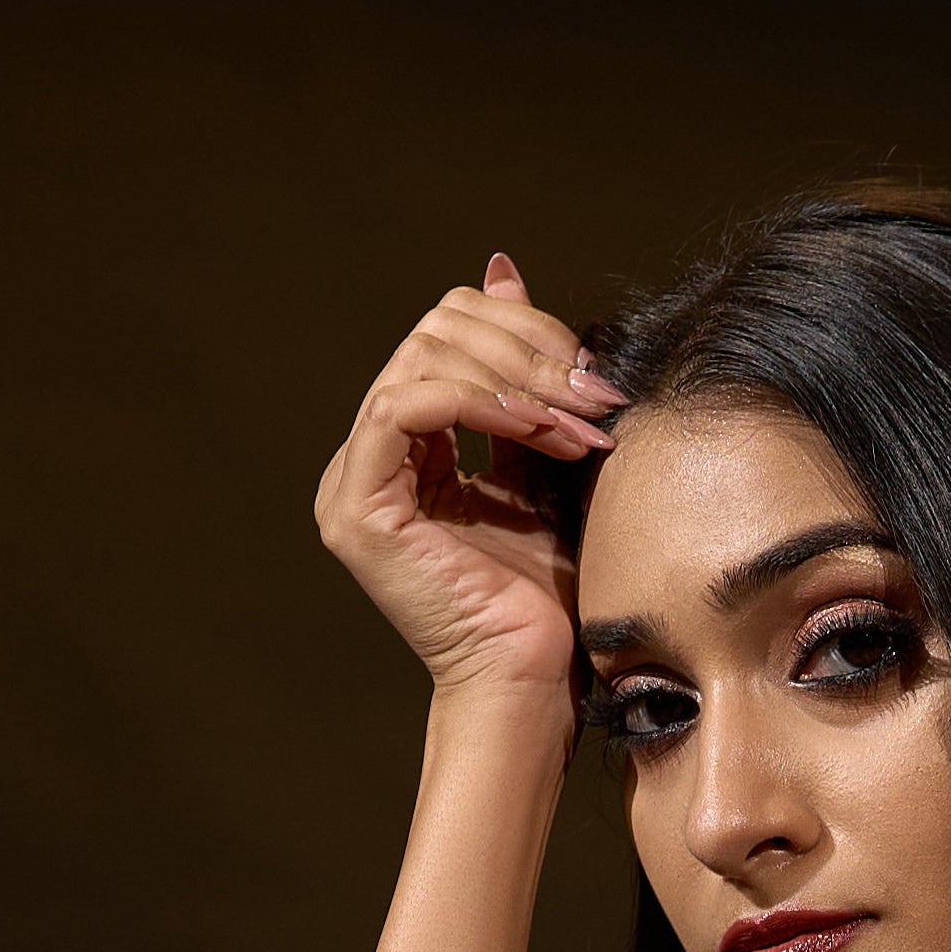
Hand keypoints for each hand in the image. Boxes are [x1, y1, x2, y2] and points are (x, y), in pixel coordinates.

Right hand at [313, 253, 621, 722]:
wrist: (534, 685)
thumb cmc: (549, 597)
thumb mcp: (544, 462)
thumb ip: (524, 380)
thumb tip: (501, 266)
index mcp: (407, 448)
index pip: (451, 332)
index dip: (528, 333)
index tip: (596, 380)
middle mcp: (370, 458)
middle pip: (436, 330)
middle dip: (529, 350)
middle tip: (596, 398)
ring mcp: (354, 481)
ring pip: (423, 356)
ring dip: (518, 377)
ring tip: (580, 424)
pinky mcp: (357, 505)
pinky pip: (407, 404)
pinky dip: (480, 401)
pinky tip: (539, 429)